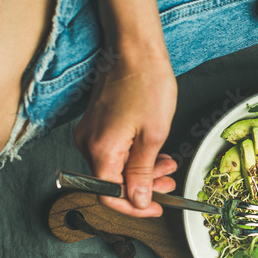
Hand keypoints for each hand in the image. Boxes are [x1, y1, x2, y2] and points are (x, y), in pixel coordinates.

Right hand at [74, 49, 178, 216]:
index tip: (155, 208)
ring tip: (168, 165)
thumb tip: (137, 200)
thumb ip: (142, 172)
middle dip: (144, 188)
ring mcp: (90, 133)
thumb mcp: (153, 135)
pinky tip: (154, 153)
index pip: (109, 195)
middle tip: (170, 184)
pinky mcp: (96, 125)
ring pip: (115, 167)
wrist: (135, 49)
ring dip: (142, 172)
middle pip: (112, 183)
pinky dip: (135, 157)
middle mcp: (88, 144)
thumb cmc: (146, 83)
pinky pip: (114, 152)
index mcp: (101, 150)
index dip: (134, 207)